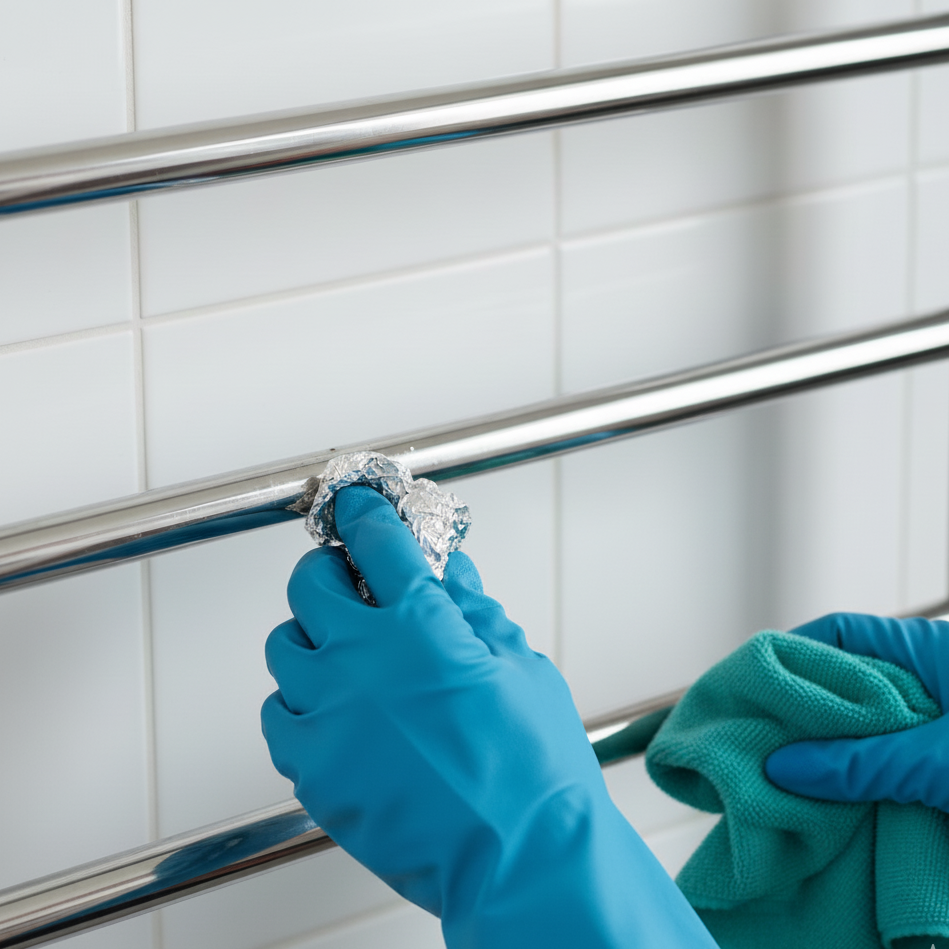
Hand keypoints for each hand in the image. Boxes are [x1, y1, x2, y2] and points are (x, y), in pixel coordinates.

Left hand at [262, 486, 715, 948]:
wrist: (520, 858)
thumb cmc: (532, 770)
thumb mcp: (518, 666)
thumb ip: (474, 610)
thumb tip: (450, 574)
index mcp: (421, 625)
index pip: (376, 541)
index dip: (363, 514)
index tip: (357, 508)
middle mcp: (364, 659)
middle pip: (310, 582)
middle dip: (330, 572)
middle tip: (349, 582)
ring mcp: (329, 713)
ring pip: (284, 644)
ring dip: (311, 637)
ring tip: (342, 654)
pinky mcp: (312, 767)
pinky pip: (276, 713)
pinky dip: (297, 703)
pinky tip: (331, 712)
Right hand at [766, 612, 948, 811]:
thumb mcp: (935, 761)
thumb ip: (860, 762)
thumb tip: (782, 767)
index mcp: (929, 648)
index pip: (842, 632)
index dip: (794, 651)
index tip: (754, 681)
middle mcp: (933, 675)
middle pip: (852, 678)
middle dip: (810, 706)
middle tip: (764, 734)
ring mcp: (943, 720)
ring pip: (873, 724)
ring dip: (839, 747)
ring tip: (795, 771)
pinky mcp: (946, 762)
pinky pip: (896, 758)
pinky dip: (869, 774)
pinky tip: (843, 798)